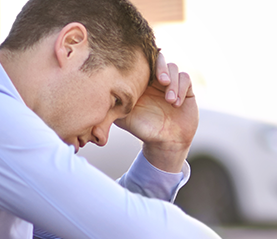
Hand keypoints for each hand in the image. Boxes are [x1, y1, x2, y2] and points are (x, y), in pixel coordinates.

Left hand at [116, 51, 196, 171]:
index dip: (143, 60)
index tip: (142, 72)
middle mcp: (156, 78)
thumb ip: (109, 106)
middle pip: (159, 57)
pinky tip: (176, 103)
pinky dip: (181, 88)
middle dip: (161, 67)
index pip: (142, 59)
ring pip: (174, 67)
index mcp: (141, 79)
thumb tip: (91, 98)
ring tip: (170, 100)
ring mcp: (172, 82)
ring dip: (173, 82)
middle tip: (161, 81)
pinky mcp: (186, 89)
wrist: (164, 142)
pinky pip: (185, 79)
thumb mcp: (122, 117)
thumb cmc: (141, 128)